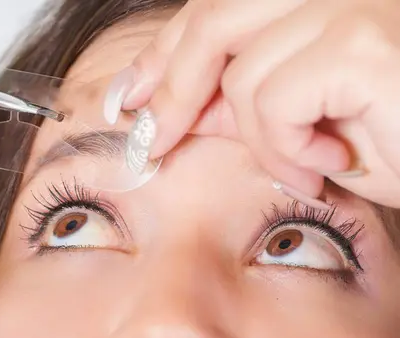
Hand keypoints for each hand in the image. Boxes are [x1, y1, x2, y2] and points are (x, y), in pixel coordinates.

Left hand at [106, 0, 399, 207]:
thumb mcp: (312, 124)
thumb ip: (248, 106)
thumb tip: (186, 108)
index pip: (222, 7)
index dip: (169, 49)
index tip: (132, 91)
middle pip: (216, 17)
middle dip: (173, 81)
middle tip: (152, 134)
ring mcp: (356, 5)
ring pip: (244, 69)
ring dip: (259, 132)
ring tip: (304, 161)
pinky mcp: (365, 43)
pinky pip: (274, 99)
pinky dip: (285, 144)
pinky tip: (326, 161)